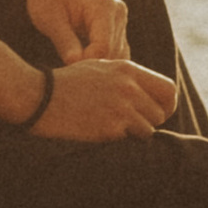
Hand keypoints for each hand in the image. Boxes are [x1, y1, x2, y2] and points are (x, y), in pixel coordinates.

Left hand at [14, 0, 128, 62]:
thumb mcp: (49, 18)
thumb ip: (64, 41)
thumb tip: (75, 64)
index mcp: (104, 6)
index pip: (103, 47)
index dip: (86, 63)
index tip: (66, 71)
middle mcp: (118, 11)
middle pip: (113, 53)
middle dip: (92, 67)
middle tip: (69, 77)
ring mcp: (120, 19)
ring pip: (117, 56)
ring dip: (98, 67)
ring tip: (74, 73)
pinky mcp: (117, 27)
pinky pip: (115, 52)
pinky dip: (101, 62)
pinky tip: (82, 66)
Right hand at [31, 54, 179, 141]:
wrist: (39, 96)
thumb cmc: (66, 83)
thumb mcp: (98, 68)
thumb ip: (125, 78)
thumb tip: (146, 96)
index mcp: (127, 69)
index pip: (168, 89)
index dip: (166, 105)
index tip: (155, 113)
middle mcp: (128, 86)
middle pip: (160, 113)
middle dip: (148, 122)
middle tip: (129, 125)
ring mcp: (121, 106)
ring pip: (148, 129)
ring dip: (133, 133)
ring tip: (110, 126)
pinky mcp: (111, 126)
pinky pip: (129, 139)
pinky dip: (119, 139)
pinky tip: (99, 129)